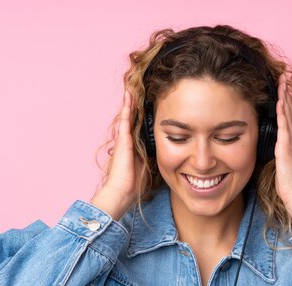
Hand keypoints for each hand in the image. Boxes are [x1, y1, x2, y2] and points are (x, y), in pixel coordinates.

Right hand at [91, 88, 146, 219]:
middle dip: (135, 107)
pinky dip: (127, 107)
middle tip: (137, 92)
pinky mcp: (123, 139)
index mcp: (134, 148)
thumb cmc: (135, 184)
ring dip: (129, 103)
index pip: (139, 129)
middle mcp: (128, 141)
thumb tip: (169, 154)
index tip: (147, 107)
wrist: (123, 191)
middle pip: (133, 120)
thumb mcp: (149, 167)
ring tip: (131, 88)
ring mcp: (124, 139)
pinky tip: (128, 96)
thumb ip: (154, 158)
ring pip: (128, 116)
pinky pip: (126, 119)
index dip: (142, 118)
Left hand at [274, 73, 291, 229]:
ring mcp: (291, 144)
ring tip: (282, 84)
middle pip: (289, 113)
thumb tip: (270, 152)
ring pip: (288, 116)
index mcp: (289, 144)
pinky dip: (283, 115)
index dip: (284, 104)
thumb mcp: (279, 167)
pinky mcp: (287, 149)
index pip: (286, 119)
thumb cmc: (288, 186)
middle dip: (285, 95)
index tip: (281, 90)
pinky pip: (284, 128)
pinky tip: (280, 103)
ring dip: (284, 99)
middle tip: (283, 78)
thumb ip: (276, 156)